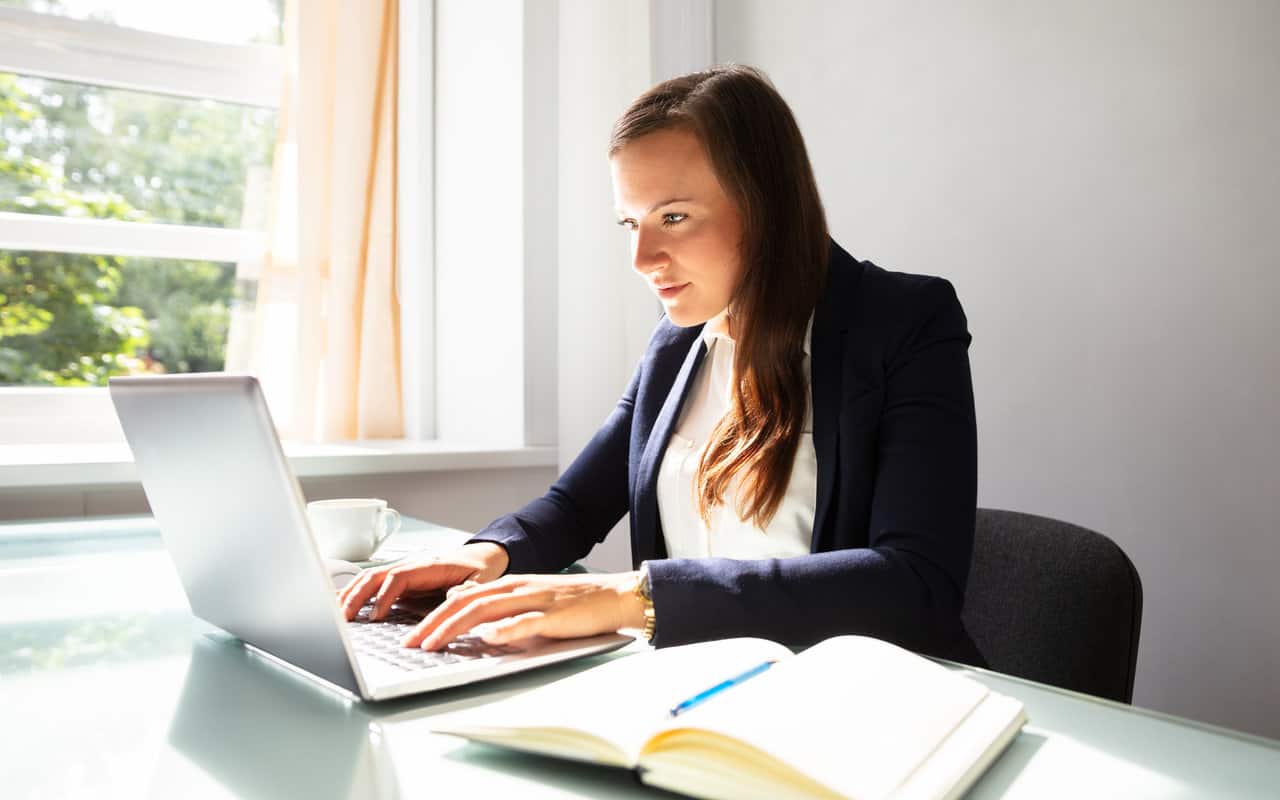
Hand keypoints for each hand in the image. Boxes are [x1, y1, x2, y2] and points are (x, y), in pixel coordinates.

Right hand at [337, 542, 509, 621]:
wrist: (481, 557)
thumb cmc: (480, 569)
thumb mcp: (481, 581)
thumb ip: (468, 590)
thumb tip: (454, 597)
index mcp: (429, 566)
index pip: (399, 577)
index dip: (385, 596)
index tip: (376, 616)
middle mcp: (412, 566)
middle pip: (376, 576)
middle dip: (357, 595)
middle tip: (344, 618)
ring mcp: (404, 572)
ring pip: (370, 579)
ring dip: (351, 594)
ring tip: (336, 614)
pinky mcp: (401, 581)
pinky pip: (374, 585)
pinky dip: (355, 592)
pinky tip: (340, 603)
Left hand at [401, 571, 644, 649]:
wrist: (614, 595)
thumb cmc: (574, 603)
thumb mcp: (531, 598)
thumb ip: (501, 604)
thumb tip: (466, 610)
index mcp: (510, 585)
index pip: (462, 598)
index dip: (433, 616)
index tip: (412, 636)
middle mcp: (517, 588)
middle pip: (466, 602)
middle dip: (433, 624)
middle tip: (410, 644)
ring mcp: (534, 600)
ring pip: (486, 610)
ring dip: (455, 627)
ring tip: (434, 644)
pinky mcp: (553, 615)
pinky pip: (525, 621)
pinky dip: (503, 630)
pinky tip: (487, 639)